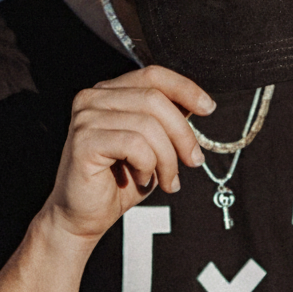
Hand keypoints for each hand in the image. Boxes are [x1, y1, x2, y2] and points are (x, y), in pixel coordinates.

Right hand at [43, 64, 213, 240]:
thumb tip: (196, 103)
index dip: (185, 88)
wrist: (84, 216)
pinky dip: (147, 165)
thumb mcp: (154, 146)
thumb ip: (167, 120)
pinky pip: (134, 145)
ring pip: (148, 125)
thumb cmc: (119, 182)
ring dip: (167, 158)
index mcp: (109, 92)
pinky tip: (141, 178)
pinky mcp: (84, 141)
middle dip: (183, 134)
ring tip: (167, 181)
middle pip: (155, 99)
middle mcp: (93, 98)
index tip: (208, 108)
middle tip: (194, 161)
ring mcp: (85, 117)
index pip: (153, 75)